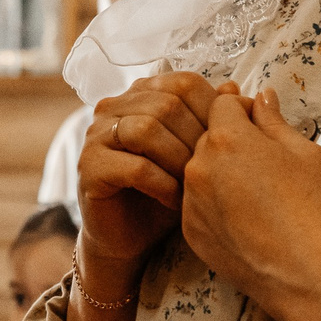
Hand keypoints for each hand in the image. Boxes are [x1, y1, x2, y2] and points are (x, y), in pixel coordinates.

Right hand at [77, 72, 222, 272]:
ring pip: (146, 129)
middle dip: (196, 139)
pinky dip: (163, 185)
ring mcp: (95, 134)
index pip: (184, 83)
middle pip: (166, 104)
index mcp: (140, 94)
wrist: (130, 238)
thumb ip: (211, 119)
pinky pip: (135, 167)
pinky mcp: (88, 166)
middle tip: (210, 170)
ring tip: (193, 185)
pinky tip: (176, 201)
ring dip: (178, 160)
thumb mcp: (196, 153)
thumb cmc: (165, 191)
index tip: (226, 145)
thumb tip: (232, 87)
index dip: (212, 112)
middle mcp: (113, 107)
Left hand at [178, 86, 320, 313]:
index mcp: (227, 138)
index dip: (244, 109)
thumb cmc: (313, 207)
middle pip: (208, 137)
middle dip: (231, 141)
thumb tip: (262, 96)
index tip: (263, 126)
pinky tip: (244, 218)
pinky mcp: (189, 230)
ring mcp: (190, 200)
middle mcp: (199, 165)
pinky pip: (197, 204)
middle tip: (263, 163)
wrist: (303, 271)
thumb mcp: (306, 153)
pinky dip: (214, 204)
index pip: (222, 103)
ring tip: (254, 194)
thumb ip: (275, 120)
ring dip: (220, 173)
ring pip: (200, 171)